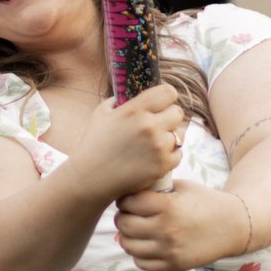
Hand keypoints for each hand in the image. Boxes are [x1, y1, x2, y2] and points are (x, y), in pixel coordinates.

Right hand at [79, 84, 185, 199]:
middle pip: (178, 112)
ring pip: (179, 134)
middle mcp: (149, 126)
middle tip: (160, 124)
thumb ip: (117, 101)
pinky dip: (169, 155)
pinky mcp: (163, 165)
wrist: (91, 178)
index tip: (163, 103)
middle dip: (170, 117)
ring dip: (169, 137)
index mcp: (135, 110)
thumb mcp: (101, 114)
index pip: (168, 92)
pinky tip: (155, 157)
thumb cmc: (94, 145)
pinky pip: (178, 154)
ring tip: (154, 143)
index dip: (167, 97)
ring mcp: (158, 147)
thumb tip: (128, 95)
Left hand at [113, 181, 251, 270]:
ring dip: (127, 237)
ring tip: (134, 230)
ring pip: (129, 246)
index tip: (128, 199)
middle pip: (125, 225)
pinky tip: (146, 245)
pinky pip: (142, 263)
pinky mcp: (174, 265)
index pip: (129, 202)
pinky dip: (139, 254)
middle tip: (128, 214)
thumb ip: (157, 188)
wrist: (234, 226)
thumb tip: (129, 188)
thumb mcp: (183, 187)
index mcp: (168, 206)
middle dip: (123, 217)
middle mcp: (166, 229)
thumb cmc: (206, 202)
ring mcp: (169, 250)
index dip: (125, 199)